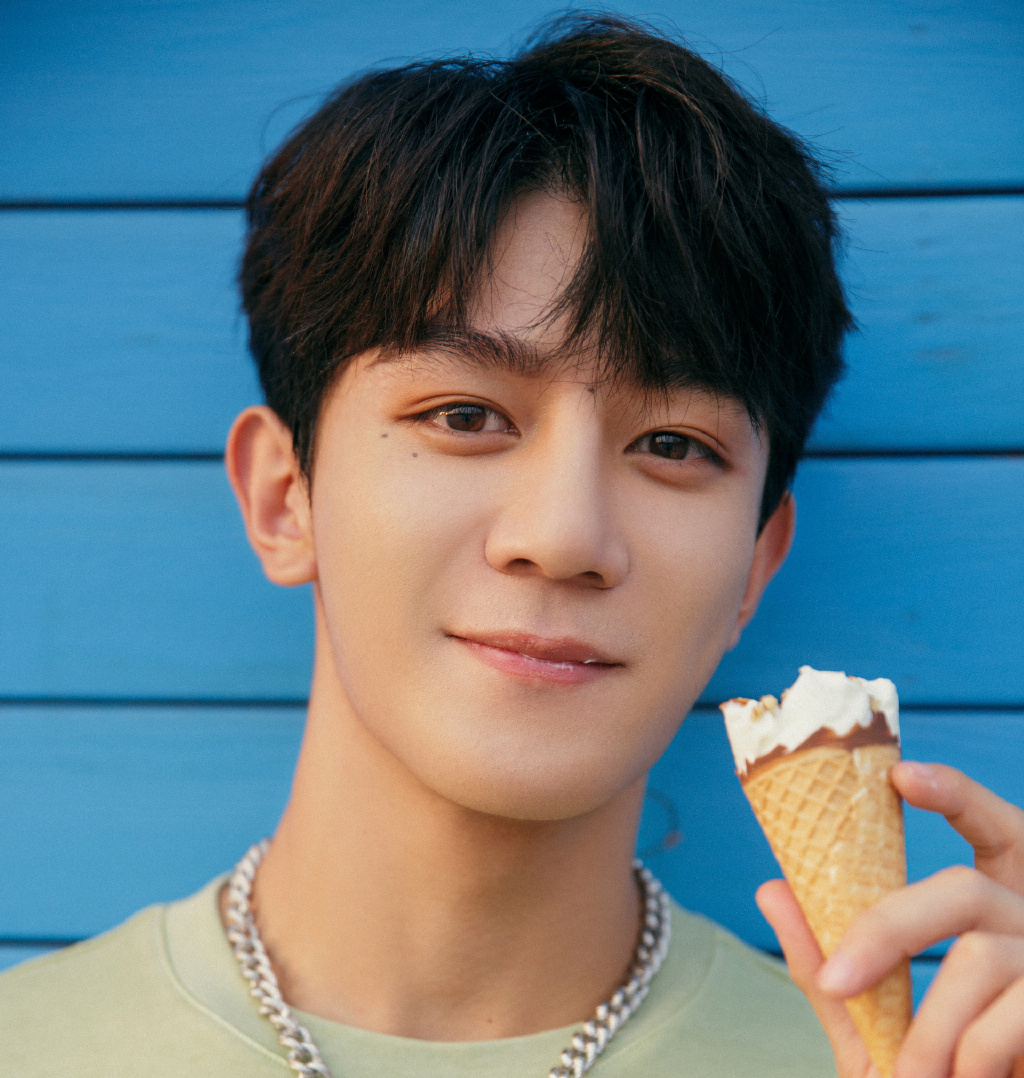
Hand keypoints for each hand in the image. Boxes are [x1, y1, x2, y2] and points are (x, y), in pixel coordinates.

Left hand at [757, 762, 1023, 1077]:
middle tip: (836, 983)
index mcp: (998, 911)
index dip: (958, 794)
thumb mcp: (871, 1024)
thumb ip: (829, 961)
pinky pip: (1013, 1019)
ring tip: (908, 1076)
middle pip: (965, 889)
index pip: (995, 830)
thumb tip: (771, 888)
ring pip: (982, 957)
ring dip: (930, 1025)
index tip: (899, 775)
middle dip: (890, 930)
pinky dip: (971, 1056)